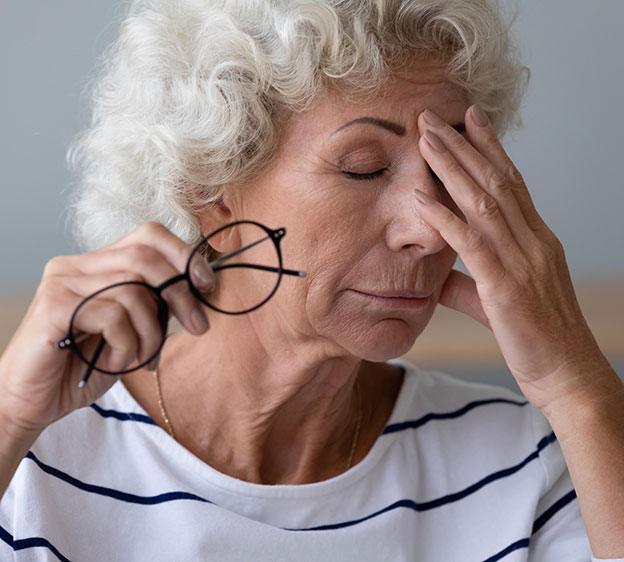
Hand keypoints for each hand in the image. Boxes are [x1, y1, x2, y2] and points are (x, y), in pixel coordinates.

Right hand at [0, 222, 213, 437]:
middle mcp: (77, 266)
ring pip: (134, 289)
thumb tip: (198, 286)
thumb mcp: (132, 330)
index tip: (207, 284)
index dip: (183, 255)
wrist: (33, 402)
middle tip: (198, 326)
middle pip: (145, 258)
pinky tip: (116, 361)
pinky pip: (114, 315)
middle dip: (181, 294)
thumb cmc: (84, 365)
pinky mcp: (55, 307)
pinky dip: (128, 344)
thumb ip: (155, 304)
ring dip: (152, 332)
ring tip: (144, 358)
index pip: (148, 235)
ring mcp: (63, 283)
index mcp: (96, 265)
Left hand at [413, 106, 609, 409]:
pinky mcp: (505, 287)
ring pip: (484, 202)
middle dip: (463, 145)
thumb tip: (438, 278)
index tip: (468, 119)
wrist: (567, 375)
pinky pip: (471, 244)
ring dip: (452, 167)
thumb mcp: (499, 302)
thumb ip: (469, 284)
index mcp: (536, 240)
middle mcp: (532, 241)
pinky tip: (421, 198)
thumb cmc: (536, 338)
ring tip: (425, 139)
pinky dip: (445, 219)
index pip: (511, 183)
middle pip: (495, 181)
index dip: (489, 148)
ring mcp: (522, 261)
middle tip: (434, 116)